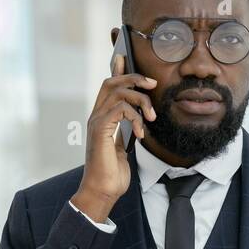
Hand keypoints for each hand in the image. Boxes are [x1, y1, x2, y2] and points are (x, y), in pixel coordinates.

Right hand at [73, 52, 155, 222]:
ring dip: (140, 99)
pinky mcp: (100, 129)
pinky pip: (120, 109)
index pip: (108, 86)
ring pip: (118, 91)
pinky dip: (135, 117)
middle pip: (111, 81)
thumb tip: (137, 121)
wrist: (102, 191)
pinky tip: (142, 132)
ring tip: (152, 117)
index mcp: (101, 118)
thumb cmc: (113, 173)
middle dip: (133, 77)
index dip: (117, 69)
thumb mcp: (123, 148)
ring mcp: (96, 121)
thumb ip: (126, 131)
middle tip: (153, 84)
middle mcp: (96, 116)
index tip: (125, 56)